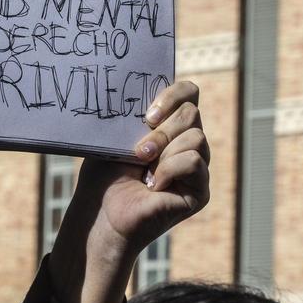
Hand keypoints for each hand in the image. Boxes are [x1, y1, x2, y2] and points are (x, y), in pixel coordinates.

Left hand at [85, 80, 210, 254]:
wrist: (102, 213)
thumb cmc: (105, 176)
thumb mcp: (118, 136)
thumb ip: (137, 114)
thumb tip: (144, 89)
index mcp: (170, 126)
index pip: (189, 93)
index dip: (173, 95)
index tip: (148, 114)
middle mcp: (188, 144)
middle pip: (192, 113)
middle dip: (162, 129)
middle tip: (139, 150)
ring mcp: (197, 168)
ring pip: (196, 137)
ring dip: (163, 150)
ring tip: (143, 167)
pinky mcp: (200, 191)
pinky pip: (194, 162)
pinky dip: (170, 169)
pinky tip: (153, 185)